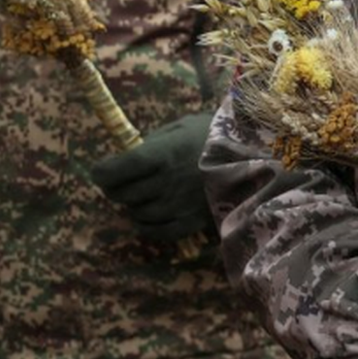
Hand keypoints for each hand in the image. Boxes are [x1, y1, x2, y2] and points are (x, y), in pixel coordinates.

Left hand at [87, 112, 214, 242]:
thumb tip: (129, 155)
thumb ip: (152, 142)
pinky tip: (149, 217)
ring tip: (141, 195)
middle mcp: (164, 183)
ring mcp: (177, 206)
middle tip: (120, 181)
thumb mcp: (180, 127)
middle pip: (120, 194)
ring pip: (137, 214)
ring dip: (133, 205)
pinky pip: (157, 232)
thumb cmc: (215, 135)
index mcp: (159, 155)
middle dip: (114, 188)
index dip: (101, 171)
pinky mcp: (190, 223)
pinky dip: (146, 226)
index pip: (113, 171)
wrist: (256, 157)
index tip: (101, 170)